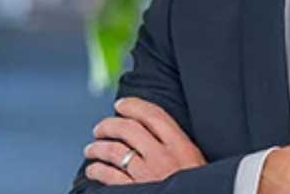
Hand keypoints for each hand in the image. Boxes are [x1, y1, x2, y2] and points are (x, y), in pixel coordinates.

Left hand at [83, 96, 206, 184]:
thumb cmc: (197, 186)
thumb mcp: (197, 162)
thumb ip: (179, 146)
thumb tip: (156, 131)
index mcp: (180, 146)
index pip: (153, 115)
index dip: (133, 105)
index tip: (121, 104)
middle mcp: (162, 157)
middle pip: (128, 129)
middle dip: (109, 125)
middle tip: (100, 128)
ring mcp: (146, 175)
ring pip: (114, 151)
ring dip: (98, 147)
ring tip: (91, 148)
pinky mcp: (134, 191)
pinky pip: (109, 176)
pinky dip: (97, 170)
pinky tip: (93, 169)